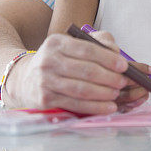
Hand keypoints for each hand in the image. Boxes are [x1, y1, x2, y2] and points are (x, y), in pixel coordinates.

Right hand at [5, 30, 150, 113]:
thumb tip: (116, 53)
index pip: (87, 49)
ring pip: (81, 89)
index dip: (108, 58)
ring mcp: (45, 81)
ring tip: (117, 94)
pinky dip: (94, 107)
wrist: (26, 79)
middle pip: (86, 70)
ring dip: (104, 93)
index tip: (124, 66)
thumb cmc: (58, 61)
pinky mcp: (45, 99)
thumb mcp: (71, 45)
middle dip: (109, 78)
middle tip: (124, 82)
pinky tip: (109, 107)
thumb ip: (97, 43)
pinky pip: (75, 104)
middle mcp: (48, 60)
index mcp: (57, 42)